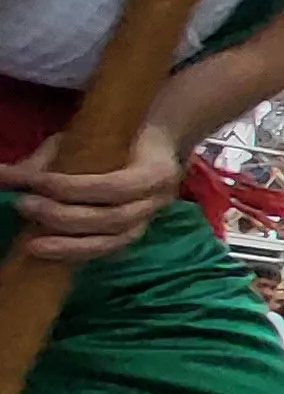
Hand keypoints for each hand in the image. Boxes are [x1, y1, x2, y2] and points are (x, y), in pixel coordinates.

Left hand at [0, 124, 184, 263]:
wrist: (154, 152)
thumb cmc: (116, 140)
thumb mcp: (86, 140)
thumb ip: (49, 159)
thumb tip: (5, 176)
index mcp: (157, 171)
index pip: (115, 186)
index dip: (74, 187)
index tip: (36, 181)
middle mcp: (157, 202)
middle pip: (112, 219)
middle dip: (64, 216)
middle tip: (24, 205)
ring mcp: (147, 224)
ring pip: (110, 243)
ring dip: (68, 245)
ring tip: (31, 243)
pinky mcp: (131, 238)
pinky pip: (104, 253)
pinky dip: (75, 253)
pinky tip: (48, 251)